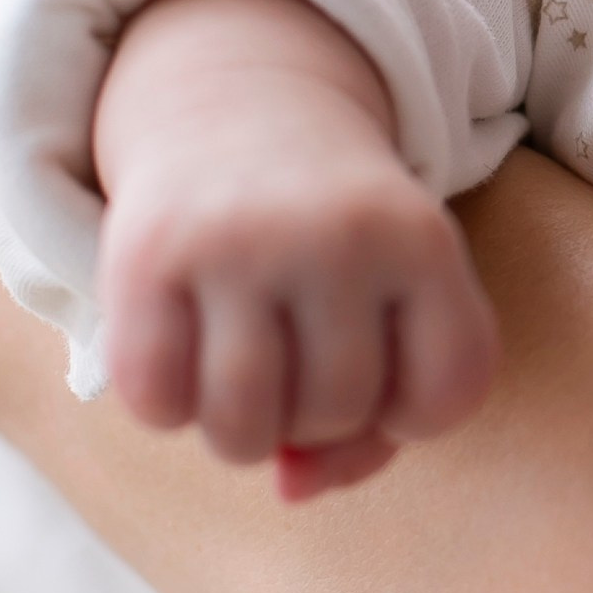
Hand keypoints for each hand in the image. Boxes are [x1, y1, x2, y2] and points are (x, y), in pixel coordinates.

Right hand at [92, 0, 498, 494]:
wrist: (239, 102)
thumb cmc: (331, 237)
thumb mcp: (391, 293)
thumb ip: (376, 419)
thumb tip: (292, 490)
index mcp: (421, 238)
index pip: (446, 396)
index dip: (411, 414)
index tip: (383, 366)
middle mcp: (336, 235)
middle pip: (336, 416)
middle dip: (314, 415)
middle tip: (296, 354)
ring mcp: (238, 243)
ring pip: (244, 430)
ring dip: (239, 430)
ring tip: (242, 369)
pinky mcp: (145, 255)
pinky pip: (155, 404)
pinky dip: (166, 405)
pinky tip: (181, 351)